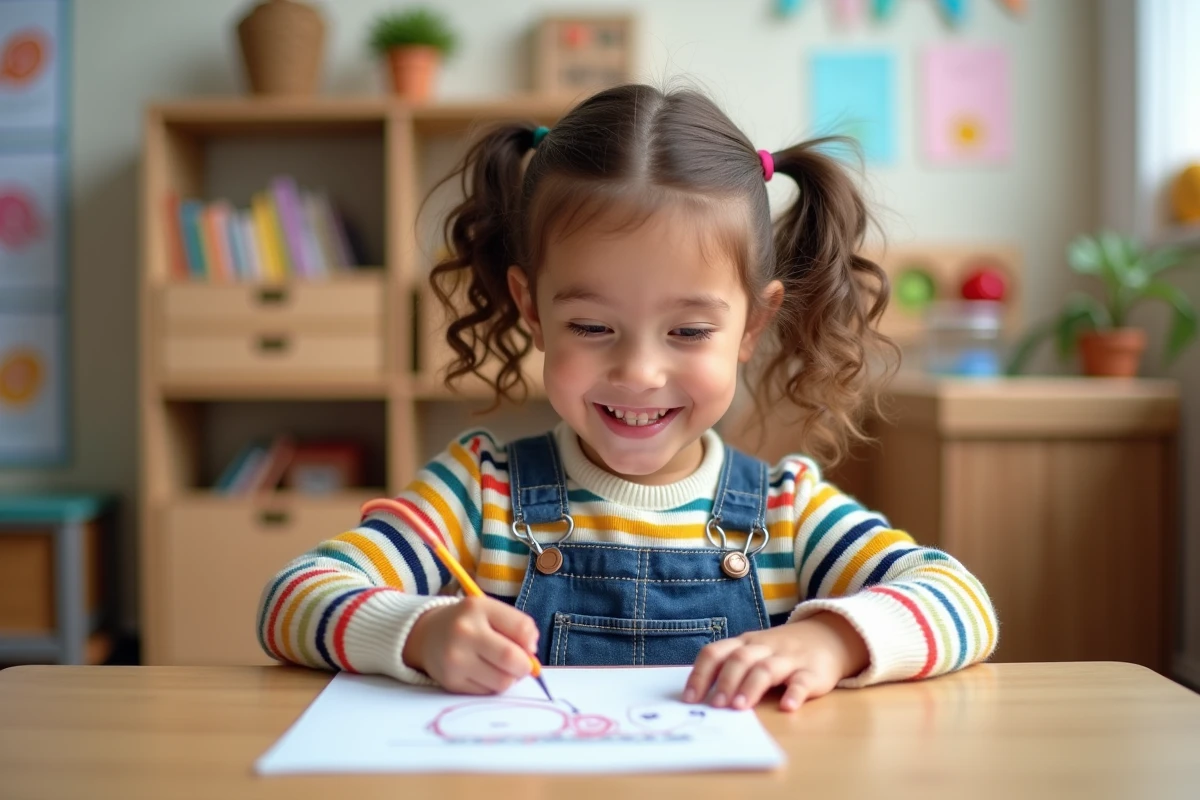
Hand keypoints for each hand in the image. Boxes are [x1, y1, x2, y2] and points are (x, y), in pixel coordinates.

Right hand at [402, 596, 539, 693]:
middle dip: (525, 666)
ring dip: (509, 678)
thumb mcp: (490, 612)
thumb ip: (517, 627)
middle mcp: (463, 632)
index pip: (521, 628)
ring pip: (502, 681)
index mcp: (477, 608)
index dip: (531, 643)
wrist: (428, 635)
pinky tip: (482, 673)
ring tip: (500, 667)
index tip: (528, 647)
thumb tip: (532, 655)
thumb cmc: (470, 623)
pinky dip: (492, 685)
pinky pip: (487, 692)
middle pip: (512, 659)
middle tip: (521, 665)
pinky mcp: (451, 682)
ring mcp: (455, 659)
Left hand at [683, 612, 868, 711]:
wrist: (828, 636)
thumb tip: (697, 696)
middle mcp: (764, 648)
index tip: (689, 697)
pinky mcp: (813, 672)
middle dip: (725, 681)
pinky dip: (794, 694)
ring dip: (751, 687)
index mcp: (744, 643)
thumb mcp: (753, 651)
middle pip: (740, 659)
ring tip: (740, 707)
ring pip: (767, 669)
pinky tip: (787, 706)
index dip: (700, 674)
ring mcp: (788, 658)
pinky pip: (802, 681)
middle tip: (715, 705)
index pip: (716, 652)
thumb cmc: (780, 651)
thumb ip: (730, 668)